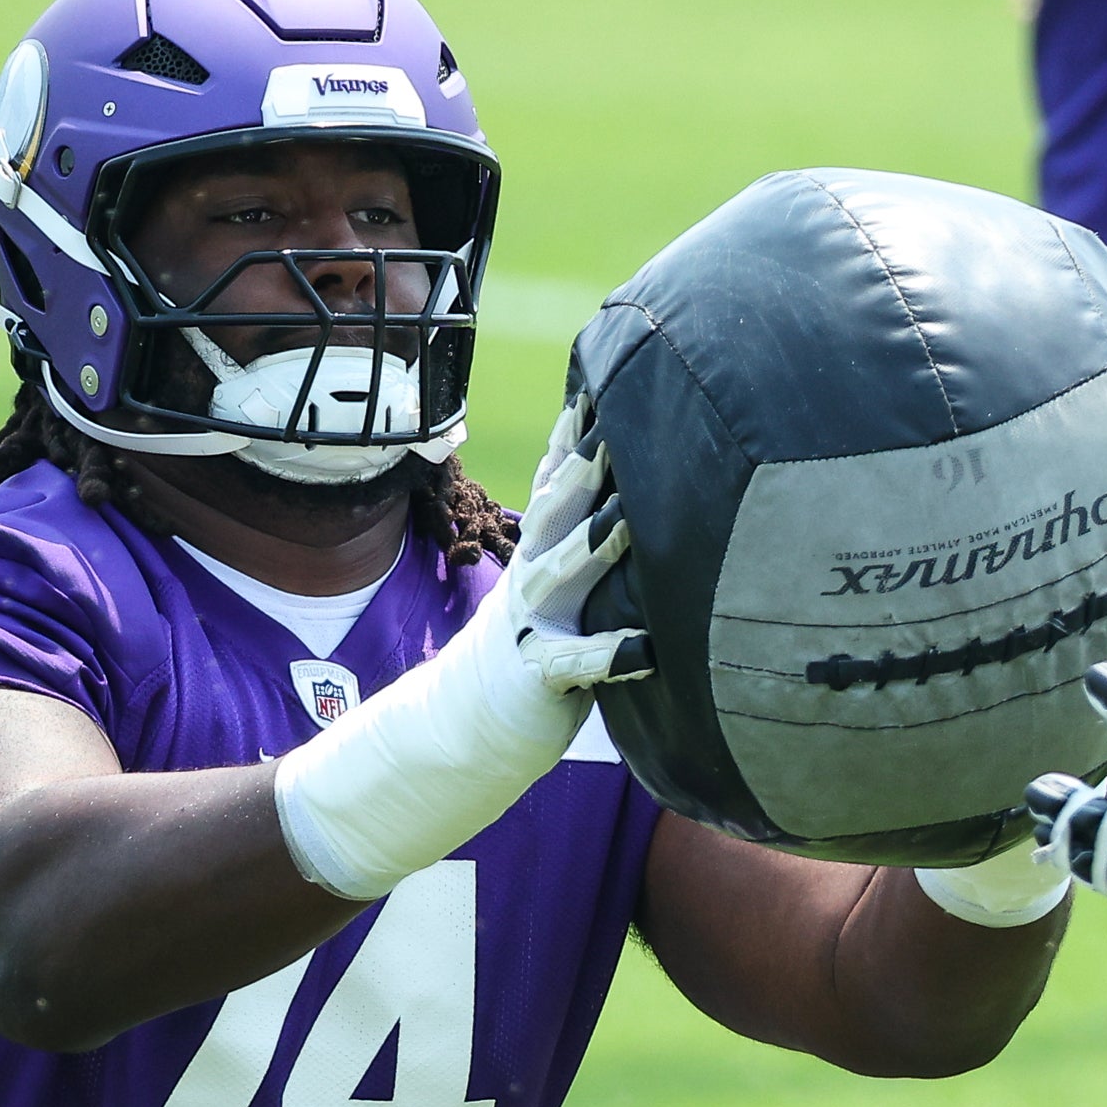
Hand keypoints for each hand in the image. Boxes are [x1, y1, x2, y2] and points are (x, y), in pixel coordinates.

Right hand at [267, 415, 651, 902]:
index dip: (573, 433)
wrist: (464, 725)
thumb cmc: (533, 647)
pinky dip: (609, 656)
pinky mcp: (542, 678)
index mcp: (541, 554)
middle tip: (612, 428)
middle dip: (583, 470)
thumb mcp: (550, 583)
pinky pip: (577, 666)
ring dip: (591, 547)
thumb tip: (604, 474)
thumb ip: (574, 536)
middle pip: (557, 514)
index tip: (599, 381)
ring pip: (561, 577)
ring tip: (624, 520)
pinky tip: (642, 651)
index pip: (557, 481)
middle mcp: (534, 581)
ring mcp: (534, 625)